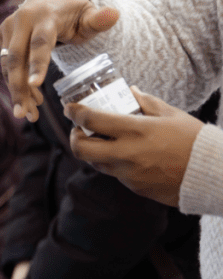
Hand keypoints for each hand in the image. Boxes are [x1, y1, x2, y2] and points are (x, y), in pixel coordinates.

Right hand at [0, 0, 119, 121]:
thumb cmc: (73, 13)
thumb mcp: (88, 16)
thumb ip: (99, 20)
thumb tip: (114, 14)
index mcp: (46, 15)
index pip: (40, 42)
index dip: (37, 63)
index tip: (35, 85)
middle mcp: (22, 20)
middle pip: (16, 59)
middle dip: (19, 88)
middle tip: (24, 114)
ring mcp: (9, 28)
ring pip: (8, 66)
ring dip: (17, 91)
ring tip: (29, 114)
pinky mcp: (2, 36)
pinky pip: (6, 66)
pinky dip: (16, 84)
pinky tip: (30, 100)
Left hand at [65, 87, 202, 206]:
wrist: (212, 174)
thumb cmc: (194, 141)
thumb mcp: (171, 115)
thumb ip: (146, 102)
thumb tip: (129, 91)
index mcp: (135, 130)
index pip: (91, 119)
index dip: (74, 112)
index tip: (70, 108)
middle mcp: (126, 153)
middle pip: (80, 149)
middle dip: (73, 138)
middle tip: (78, 130)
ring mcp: (128, 174)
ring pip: (95, 163)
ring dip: (93, 151)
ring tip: (103, 141)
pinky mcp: (134, 187)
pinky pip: (115, 174)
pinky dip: (114, 163)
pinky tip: (126, 155)